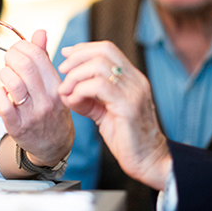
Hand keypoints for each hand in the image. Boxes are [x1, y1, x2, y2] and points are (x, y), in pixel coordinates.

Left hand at [0, 30, 73, 169]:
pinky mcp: (17, 127)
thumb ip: (44, 57)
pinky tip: (3, 93)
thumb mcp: (54, 84)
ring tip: (7, 77)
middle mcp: (47, 99)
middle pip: (24, 65)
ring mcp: (32, 114)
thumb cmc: (52, 110)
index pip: (38, 55)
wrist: (54, 145)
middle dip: (11, 57)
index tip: (18, 49)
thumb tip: (39, 32)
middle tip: (9, 60)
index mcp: (57, 85)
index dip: (22, 46)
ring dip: (4, 74)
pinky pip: (2, 103)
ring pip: (12, 82)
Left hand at [58, 41, 170, 190]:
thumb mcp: (104, 112)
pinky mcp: (129, 107)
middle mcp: (135, 80)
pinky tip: (73, 102)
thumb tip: (65, 89)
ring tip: (65, 91)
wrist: (149, 162)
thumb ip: (88, 98)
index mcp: (131, 78)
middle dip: (77, 57)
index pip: (107, 48)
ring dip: (75, 75)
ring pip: (99, 66)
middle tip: (62, 71)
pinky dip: (80, 91)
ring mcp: (134, 92)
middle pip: (104, 51)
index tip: (65, 54)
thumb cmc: (127, 138)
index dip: (83, 48)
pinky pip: (100, 87)